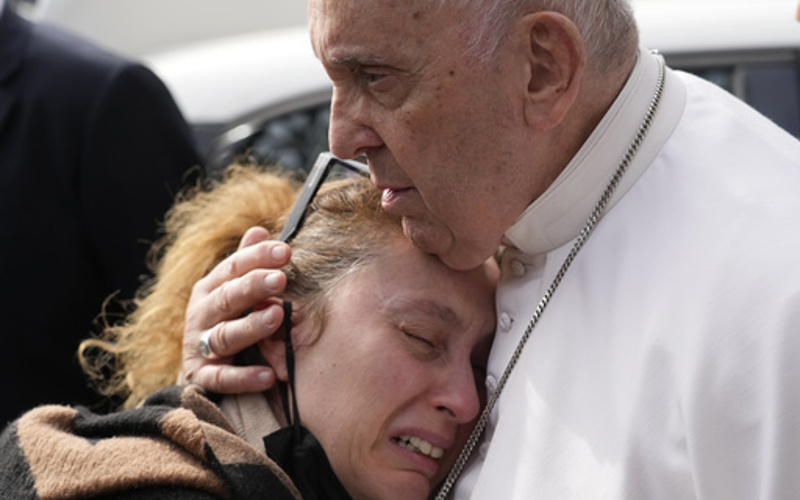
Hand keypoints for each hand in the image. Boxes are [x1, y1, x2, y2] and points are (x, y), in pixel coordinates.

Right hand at [182, 226, 290, 392]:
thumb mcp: (233, 291)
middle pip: (227, 297)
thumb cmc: (228, 320)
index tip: (285, 251)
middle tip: (280, 278)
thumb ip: (247, 264)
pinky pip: (222, 379)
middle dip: (253, 286)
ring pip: (225, 335)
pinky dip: (244, 378)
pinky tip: (268, 375)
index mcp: (211, 288)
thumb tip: (260, 230)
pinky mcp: (203, 378)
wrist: (200, 371)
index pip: (233, 268)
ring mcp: (200, 346)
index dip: (257, 257)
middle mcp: (202, 314)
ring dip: (251, 326)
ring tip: (277, 316)